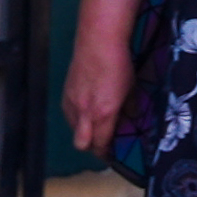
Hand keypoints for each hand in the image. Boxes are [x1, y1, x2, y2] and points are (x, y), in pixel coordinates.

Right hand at [63, 26, 133, 154]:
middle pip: (82, 145)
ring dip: (84, 133)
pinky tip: (85, 109)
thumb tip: (131, 118)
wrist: (98, 42)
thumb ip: (129, 108)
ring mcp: (72, 104)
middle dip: (92, 148)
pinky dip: (77, 119)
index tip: (112, 153)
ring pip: (74, 131)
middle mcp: (85, 113)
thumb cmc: (119, 64)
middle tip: (103, 143)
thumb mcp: (130, 88)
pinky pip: (69, 116)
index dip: (106, 153)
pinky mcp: (65, 95)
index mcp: (104, 114)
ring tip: (95, 125)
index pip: (101, 144)